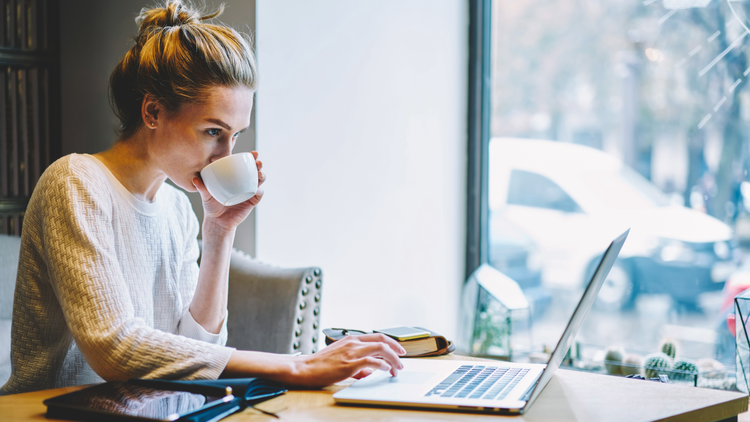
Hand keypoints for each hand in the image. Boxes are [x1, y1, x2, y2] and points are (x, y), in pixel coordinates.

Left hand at [192, 151, 264, 231]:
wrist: (217, 221)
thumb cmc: (211, 205)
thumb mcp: (205, 195)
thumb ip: (201, 187)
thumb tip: (195, 179)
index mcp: (235, 177)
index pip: (244, 165)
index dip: (250, 158)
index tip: (251, 153)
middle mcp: (244, 182)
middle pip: (255, 170)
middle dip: (258, 164)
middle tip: (257, 161)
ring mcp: (249, 191)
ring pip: (259, 180)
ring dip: (262, 175)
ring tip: (259, 173)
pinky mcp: (252, 201)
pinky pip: (258, 194)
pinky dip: (259, 191)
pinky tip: (257, 189)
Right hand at [288, 334, 406, 387]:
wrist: (304, 368)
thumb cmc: (319, 365)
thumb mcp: (340, 359)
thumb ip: (356, 363)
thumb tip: (368, 371)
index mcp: (350, 339)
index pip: (376, 336)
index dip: (391, 343)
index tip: (398, 350)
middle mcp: (353, 343)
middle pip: (382, 340)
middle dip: (396, 348)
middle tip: (403, 358)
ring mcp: (352, 352)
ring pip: (381, 349)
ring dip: (393, 359)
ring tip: (397, 368)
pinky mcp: (349, 364)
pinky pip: (372, 361)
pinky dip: (382, 365)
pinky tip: (386, 370)